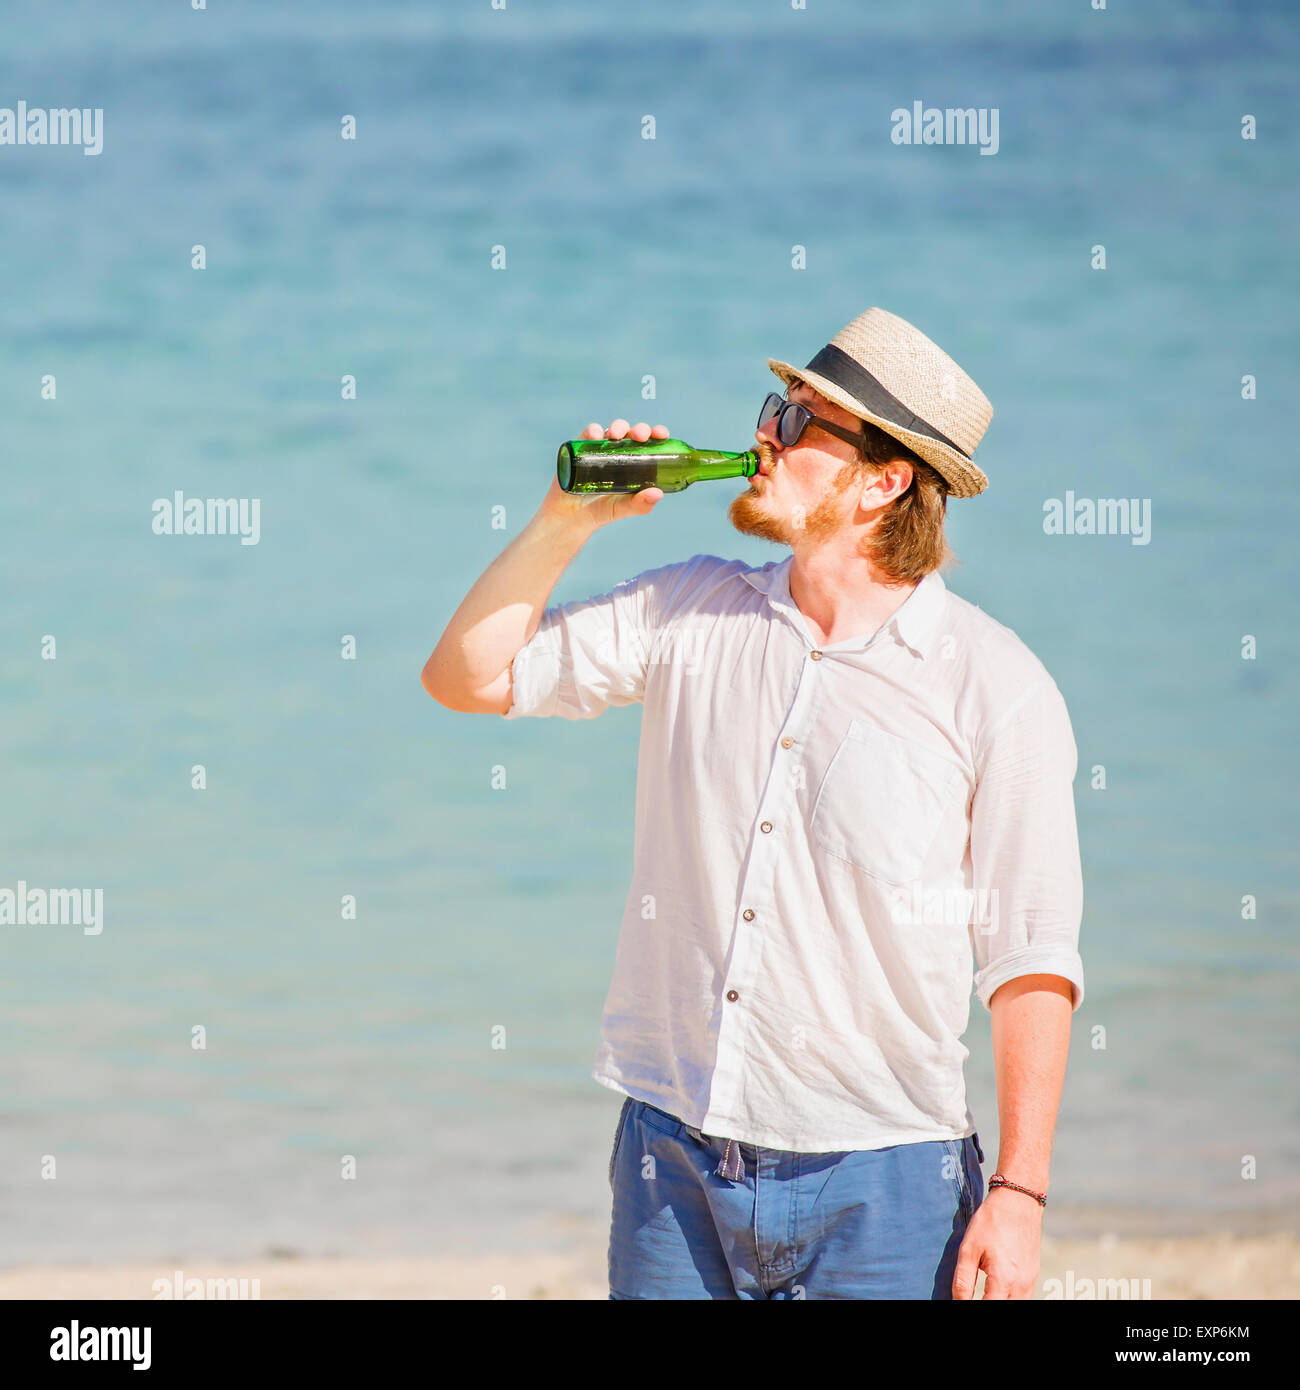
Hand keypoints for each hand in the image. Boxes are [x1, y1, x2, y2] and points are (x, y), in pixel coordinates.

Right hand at [539, 419, 668, 532]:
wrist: (571, 517)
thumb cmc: (600, 511)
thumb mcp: (622, 508)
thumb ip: (640, 504)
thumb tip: (658, 493)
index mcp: (634, 463)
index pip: (649, 443)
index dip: (656, 434)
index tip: (661, 434)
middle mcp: (618, 452)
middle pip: (632, 433)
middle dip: (639, 429)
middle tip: (640, 436)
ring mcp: (600, 449)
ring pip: (612, 429)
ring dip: (618, 427)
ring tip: (616, 435)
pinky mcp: (581, 449)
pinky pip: (588, 434)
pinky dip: (593, 430)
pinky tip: (596, 436)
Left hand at [951, 1188, 1042, 1299]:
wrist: (1018, 1201)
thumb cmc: (991, 1221)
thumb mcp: (969, 1248)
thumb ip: (963, 1280)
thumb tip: (957, 1301)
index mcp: (1003, 1279)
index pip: (988, 1308)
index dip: (972, 1307)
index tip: (963, 1300)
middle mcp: (1021, 1286)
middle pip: (1004, 1308)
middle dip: (988, 1303)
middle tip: (974, 1294)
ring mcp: (1030, 1282)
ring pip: (1016, 1305)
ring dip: (999, 1301)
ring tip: (984, 1292)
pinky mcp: (1034, 1276)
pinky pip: (1023, 1298)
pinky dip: (1009, 1298)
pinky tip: (997, 1291)